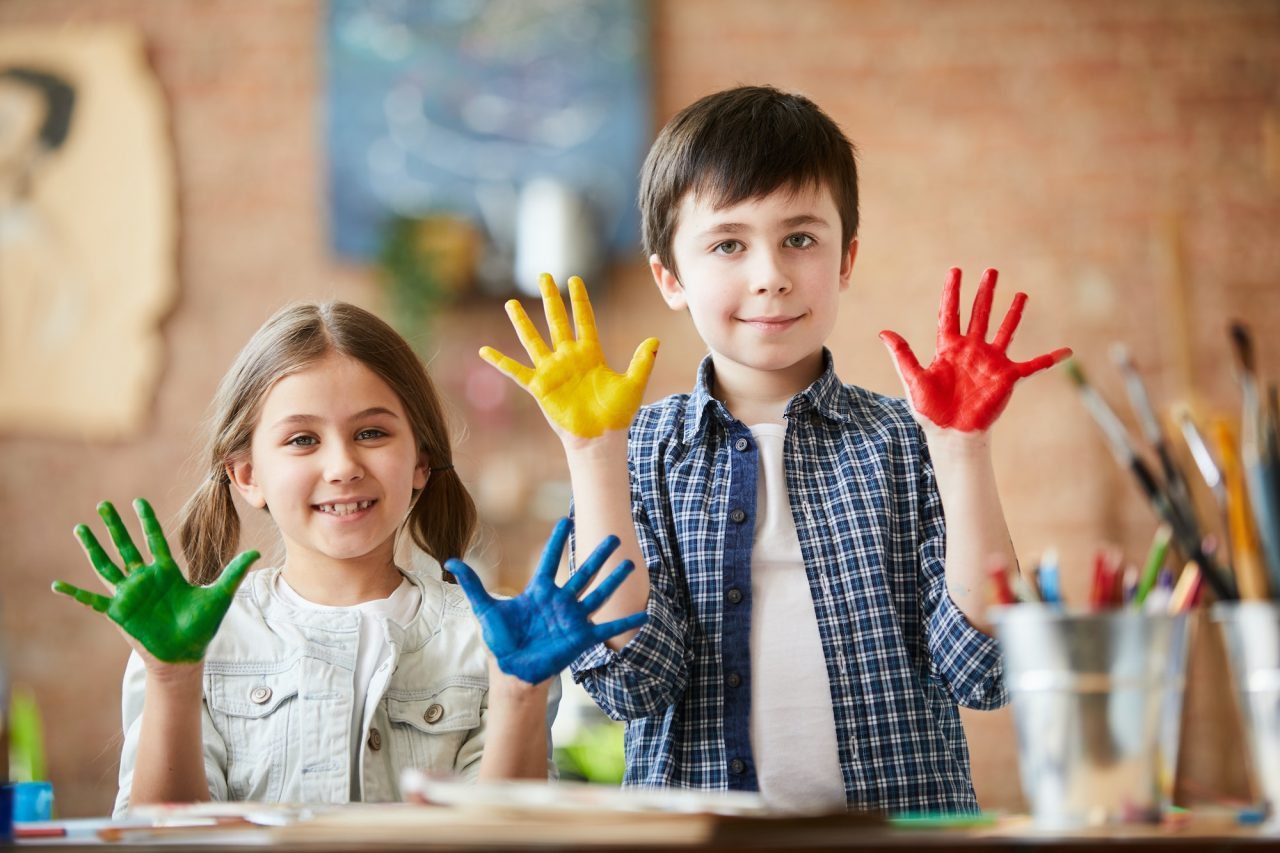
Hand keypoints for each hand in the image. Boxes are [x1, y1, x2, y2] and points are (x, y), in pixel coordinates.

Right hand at [52, 499, 256, 663]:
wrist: (185, 655)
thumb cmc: (202, 626)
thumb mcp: (219, 596)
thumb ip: (234, 572)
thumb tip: (257, 552)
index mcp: (167, 573)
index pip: (154, 540)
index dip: (146, 521)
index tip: (137, 501)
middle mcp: (144, 580)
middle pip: (126, 546)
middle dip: (115, 525)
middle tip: (103, 504)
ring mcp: (129, 595)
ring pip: (107, 566)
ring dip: (93, 548)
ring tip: (80, 528)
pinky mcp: (118, 613)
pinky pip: (92, 601)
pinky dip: (75, 594)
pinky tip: (58, 585)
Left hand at [447, 517, 647, 684]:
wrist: (513, 671)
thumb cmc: (502, 641)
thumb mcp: (487, 610)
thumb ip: (474, 585)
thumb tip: (451, 560)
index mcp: (539, 591)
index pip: (550, 560)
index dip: (557, 541)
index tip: (565, 520)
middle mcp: (560, 601)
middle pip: (582, 572)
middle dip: (597, 555)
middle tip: (612, 536)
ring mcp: (573, 619)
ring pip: (598, 594)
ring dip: (614, 580)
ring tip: (630, 563)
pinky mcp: (582, 638)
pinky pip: (607, 628)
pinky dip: (626, 621)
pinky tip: (645, 614)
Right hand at [479, 273, 658, 440]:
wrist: (600, 439)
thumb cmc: (616, 415)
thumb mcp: (633, 384)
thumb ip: (642, 361)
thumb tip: (656, 339)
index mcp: (590, 354)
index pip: (584, 319)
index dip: (579, 300)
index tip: (574, 279)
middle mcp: (568, 358)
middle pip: (557, 321)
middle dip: (550, 299)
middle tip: (544, 275)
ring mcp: (552, 371)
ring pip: (534, 340)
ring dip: (522, 322)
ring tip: (511, 303)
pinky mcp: (539, 387)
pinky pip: (516, 371)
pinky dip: (500, 362)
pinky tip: (484, 351)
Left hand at [879, 268, 1070, 431]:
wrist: (950, 434)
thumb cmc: (930, 410)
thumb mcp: (913, 379)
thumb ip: (902, 354)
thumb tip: (883, 332)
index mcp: (948, 348)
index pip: (950, 313)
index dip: (952, 292)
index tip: (955, 270)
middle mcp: (971, 350)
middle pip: (979, 314)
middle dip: (985, 293)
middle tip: (991, 271)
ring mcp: (990, 362)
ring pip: (1004, 331)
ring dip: (1012, 313)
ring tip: (1021, 294)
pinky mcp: (1007, 377)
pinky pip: (1033, 366)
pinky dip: (1050, 359)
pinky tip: (1067, 351)